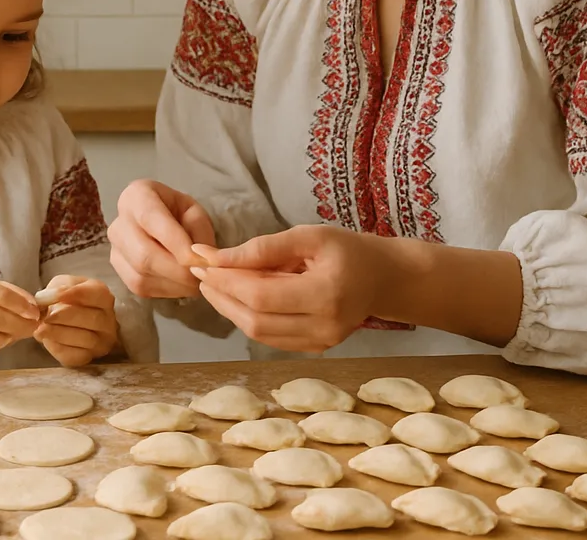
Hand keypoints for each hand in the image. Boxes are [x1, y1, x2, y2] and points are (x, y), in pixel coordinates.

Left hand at [33, 275, 118, 366]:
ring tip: (40, 329)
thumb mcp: (63, 284)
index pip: (93, 294)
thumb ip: (56, 288)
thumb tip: (44, 299)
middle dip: (63, 316)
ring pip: (84, 339)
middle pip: (92, 318)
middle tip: (44, 316)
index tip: (45, 297)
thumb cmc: (66, 300)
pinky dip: (57, 348)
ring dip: (58, 333)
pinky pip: (75, 356)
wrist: (64, 321)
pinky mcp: (88, 358)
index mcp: (104, 297)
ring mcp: (101, 342)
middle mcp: (108, 321)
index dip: (68, 295)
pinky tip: (47, 340)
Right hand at [107, 179, 216, 298]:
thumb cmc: (180, 214)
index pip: (151, 219)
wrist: (164, 223)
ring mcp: (115, 249)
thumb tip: (198, 260)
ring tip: (196, 280)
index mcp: (136, 196)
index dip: (176, 242)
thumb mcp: (195, 212)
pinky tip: (181, 284)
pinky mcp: (119, 271)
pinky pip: (140, 287)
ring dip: (174, 283)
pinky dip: (166, 290)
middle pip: (143, 254)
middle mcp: (119, 222)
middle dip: (177, 270)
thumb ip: (198, 231)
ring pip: (141, 274)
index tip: (198, 260)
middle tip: (202, 275)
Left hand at [192, 225, 383, 352]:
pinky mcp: (316, 349)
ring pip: (259, 334)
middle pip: (255, 320)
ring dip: (230, 309)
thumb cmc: (349, 250)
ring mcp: (321, 344)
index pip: (261, 296)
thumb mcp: (309, 236)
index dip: (226, 281)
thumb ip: (263, 248)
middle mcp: (324, 327)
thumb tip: (216, 258)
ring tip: (215, 284)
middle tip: (202, 273)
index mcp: (326, 294)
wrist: (385, 279)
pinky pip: (271, 338)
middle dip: (222, 297)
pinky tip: (238, 298)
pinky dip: (249, 318)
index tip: (201, 262)